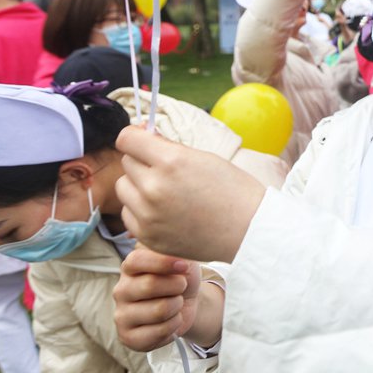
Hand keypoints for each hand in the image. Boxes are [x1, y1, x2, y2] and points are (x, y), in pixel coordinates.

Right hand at [113, 248, 201, 351]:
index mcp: (130, 266)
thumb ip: (172, 247)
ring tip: (176, 303)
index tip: (184, 266)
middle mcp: (121, 289)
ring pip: (158, 311)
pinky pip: (157, 333)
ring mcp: (122, 314)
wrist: (188, 302)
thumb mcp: (182, 256)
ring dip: (177, 306)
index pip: (137, 260)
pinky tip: (172, 320)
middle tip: (182, 286)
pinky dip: (173, 326)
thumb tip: (167, 237)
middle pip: (149, 286)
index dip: (163, 263)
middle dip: (177, 286)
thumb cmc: (181, 275)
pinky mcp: (127, 337)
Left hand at [116, 126, 265, 262]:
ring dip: (138, 186)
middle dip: (143, 161)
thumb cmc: (233, 191)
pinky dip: (141, 210)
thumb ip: (169, 147)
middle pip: (127, 162)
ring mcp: (148, 215)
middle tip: (166, 171)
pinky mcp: (147, 236)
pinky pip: (129, 214)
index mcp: (171, 162)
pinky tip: (164, 212)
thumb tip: (143, 136)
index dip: (136, 137)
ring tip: (164, 192)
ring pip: (124, 188)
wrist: (248, 231)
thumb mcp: (203, 158)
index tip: (143, 141)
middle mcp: (154, 188)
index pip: (127, 139)